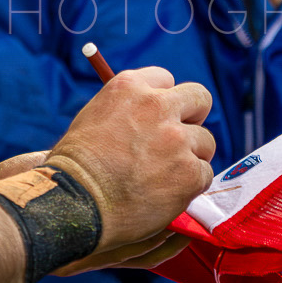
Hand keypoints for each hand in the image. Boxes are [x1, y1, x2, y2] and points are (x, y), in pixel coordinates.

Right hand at [39, 67, 213, 252]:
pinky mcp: (189, 172)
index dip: (164, 101)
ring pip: (205, 141)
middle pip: (199, 98)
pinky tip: (167, 194)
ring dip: (192, 157)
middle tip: (182, 139)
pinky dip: (191, 186)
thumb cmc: (76, 167)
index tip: (161, 117)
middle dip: (194, 118)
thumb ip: (127, 109)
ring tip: (167, 176)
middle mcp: (157, 106)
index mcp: (130, 87)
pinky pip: (205, 174)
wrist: (76, 204)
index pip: (166, 79)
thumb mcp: (94, 117)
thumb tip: (148, 115)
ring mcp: (176, 139)